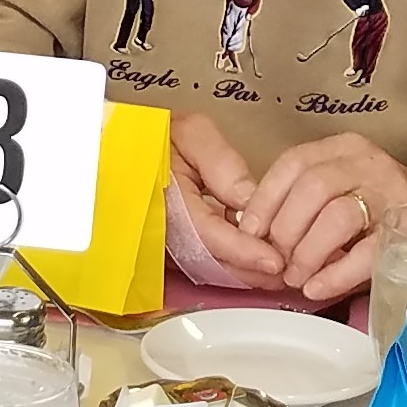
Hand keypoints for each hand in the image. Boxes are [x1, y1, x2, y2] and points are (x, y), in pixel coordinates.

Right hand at [168, 112, 282, 285]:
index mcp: (165, 199)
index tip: (275, 258)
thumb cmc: (151, 137)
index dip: (243, 250)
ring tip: (280, 265)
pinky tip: (255, 258)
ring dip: (245, 271)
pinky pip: (203, 262)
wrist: (115, 148)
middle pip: (213, 262)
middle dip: (252, 269)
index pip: (209, 235)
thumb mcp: (189, 135)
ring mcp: (164, 243)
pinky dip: (232, 263)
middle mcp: (162, 230)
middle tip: (291, 267)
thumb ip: (221, 163)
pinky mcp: (169, 247)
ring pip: (209, 268)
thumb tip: (250, 199)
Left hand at [236, 135, 406, 300]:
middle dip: (285, 229)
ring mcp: (394, 192)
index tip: (249, 231)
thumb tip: (252, 231)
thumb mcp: (338, 193)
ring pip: (338, 215)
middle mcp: (368, 162)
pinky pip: (367, 252)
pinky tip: (317, 288)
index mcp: (343, 149)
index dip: (266, 199)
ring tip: (296, 278)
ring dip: (308, 252)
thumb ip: (301, 204)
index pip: (293, 164)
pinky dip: (336, 274)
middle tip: (276, 262)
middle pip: (312, 188)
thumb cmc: (377, 213)